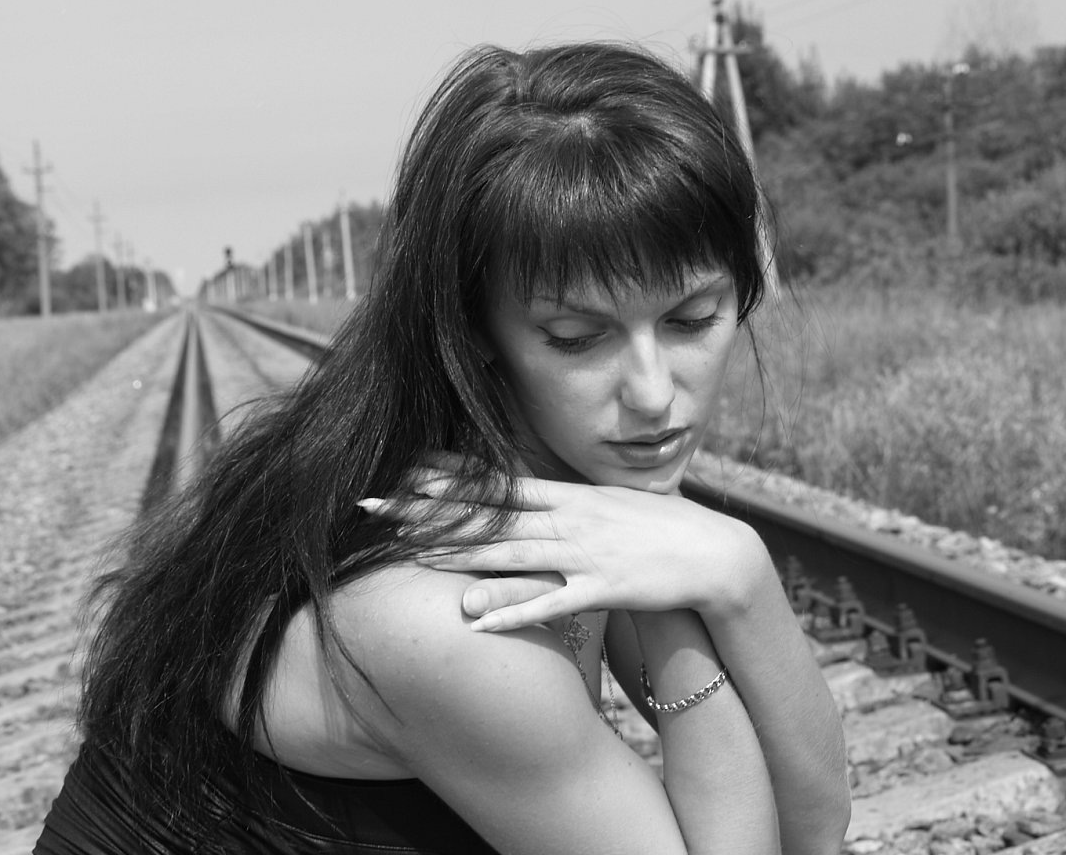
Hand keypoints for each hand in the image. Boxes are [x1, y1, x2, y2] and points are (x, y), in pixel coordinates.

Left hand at [360, 467, 767, 630]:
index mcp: (568, 497)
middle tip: (381, 510)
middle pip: (489, 516)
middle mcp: (569, 519)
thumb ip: (564, 502)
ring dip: (458, 557)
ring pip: (510, 554)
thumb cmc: (657, 529)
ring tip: (410, 559)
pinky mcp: (602, 589)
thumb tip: (527, 497)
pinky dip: (513, 610)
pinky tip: (476, 619)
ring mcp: (583, 553)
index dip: (449, 481)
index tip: (404, 476)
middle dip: (432, 513)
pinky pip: (550, 602)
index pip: (498, 485)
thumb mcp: (606, 505)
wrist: (716, 553)